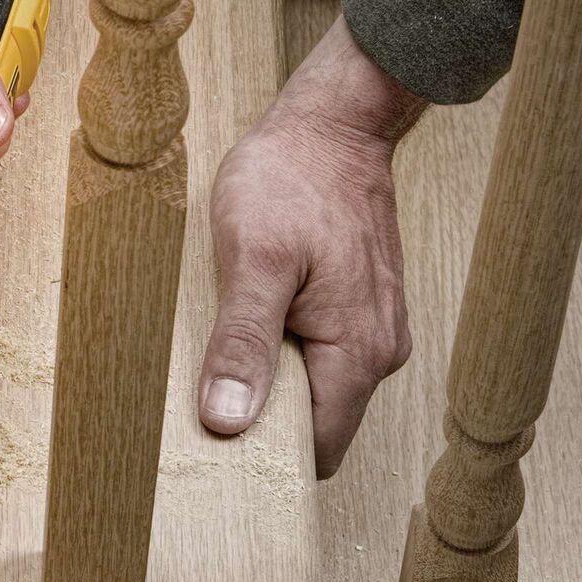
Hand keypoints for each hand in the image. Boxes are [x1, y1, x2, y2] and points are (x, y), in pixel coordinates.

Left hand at [197, 16, 425, 477]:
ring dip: (270, 382)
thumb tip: (228, 421)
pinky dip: (282, 353)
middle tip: (202, 397)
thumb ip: (242, 344)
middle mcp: (379, 351)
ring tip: (222, 354)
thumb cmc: (290, 181)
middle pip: (316, 424)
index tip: (213, 446)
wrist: (333, 125)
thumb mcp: (252, 259)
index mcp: (357, 353)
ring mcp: (374, 330)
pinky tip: (248, 327)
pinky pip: (320, 356)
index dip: (264, 456)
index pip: (315, 450)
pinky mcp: (361, 309)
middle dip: (263, 420)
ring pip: (316, 390)